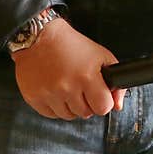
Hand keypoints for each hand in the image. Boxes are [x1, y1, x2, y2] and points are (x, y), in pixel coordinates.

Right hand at [11, 18, 125, 119]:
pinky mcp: (34, 98)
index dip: (103, 102)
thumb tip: (117, 106)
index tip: (99, 94)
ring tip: (67, 87)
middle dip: (87, 102)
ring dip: (71, 105)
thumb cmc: (71, 45)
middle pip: (86, 113)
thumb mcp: (101, 56)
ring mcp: (49, 94)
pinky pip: (51, 115)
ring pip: (69, 116)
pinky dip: (55, 106)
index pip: (103, 108)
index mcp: (86, 76)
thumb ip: (115, 81)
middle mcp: (67, 87)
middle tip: (81, 87)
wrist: (38, 37)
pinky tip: (55, 90)